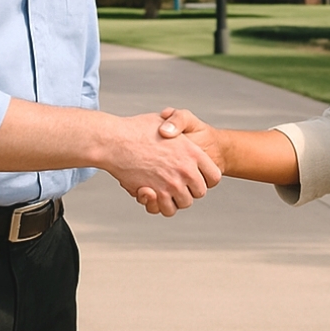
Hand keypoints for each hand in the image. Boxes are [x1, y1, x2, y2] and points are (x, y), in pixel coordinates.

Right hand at [102, 111, 220, 215]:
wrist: (115, 141)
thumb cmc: (135, 130)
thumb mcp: (164, 121)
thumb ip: (176, 129)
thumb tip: (175, 131)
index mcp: (192, 152)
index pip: (214, 176)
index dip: (207, 179)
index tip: (197, 178)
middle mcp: (186, 170)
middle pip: (200, 192)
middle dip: (190, 190)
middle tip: (177, 184)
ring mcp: (172, 184)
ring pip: (185, 203)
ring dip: (175, 199)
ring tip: (164, 190)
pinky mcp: (157, 194)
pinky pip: (168, 209)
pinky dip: (162, 206)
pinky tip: (154, 195)